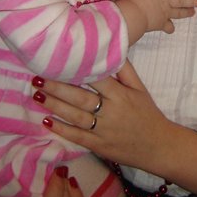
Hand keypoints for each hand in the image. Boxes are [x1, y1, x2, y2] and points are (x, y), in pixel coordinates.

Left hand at [35, 61, 172, 169]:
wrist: (159, 147)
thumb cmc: (148, 115)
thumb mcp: (141, 90)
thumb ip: (126, 71)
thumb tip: (113, 50)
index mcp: (121, 95)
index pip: (97, 79)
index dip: (77, 69)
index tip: (60, 60)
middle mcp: (111, 112)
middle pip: (81, 97)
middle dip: (58, 87)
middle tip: (38, 77)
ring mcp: (104, 130)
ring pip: (76, 116)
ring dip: (55, 105)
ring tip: (37, 94)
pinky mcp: (99, 146)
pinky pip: (78, 136)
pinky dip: (62, 129)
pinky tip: (46, 121)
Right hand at [116, 0, 196, 40]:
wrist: (134, 14)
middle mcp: (167, 1)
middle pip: (183, 1)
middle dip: (193, 1)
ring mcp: (166, 13)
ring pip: (180, 12)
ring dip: (187, 12)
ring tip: (193, 12)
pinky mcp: (162, 23)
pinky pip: (169, 27)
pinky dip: (171, 28)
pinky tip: (171, 29)